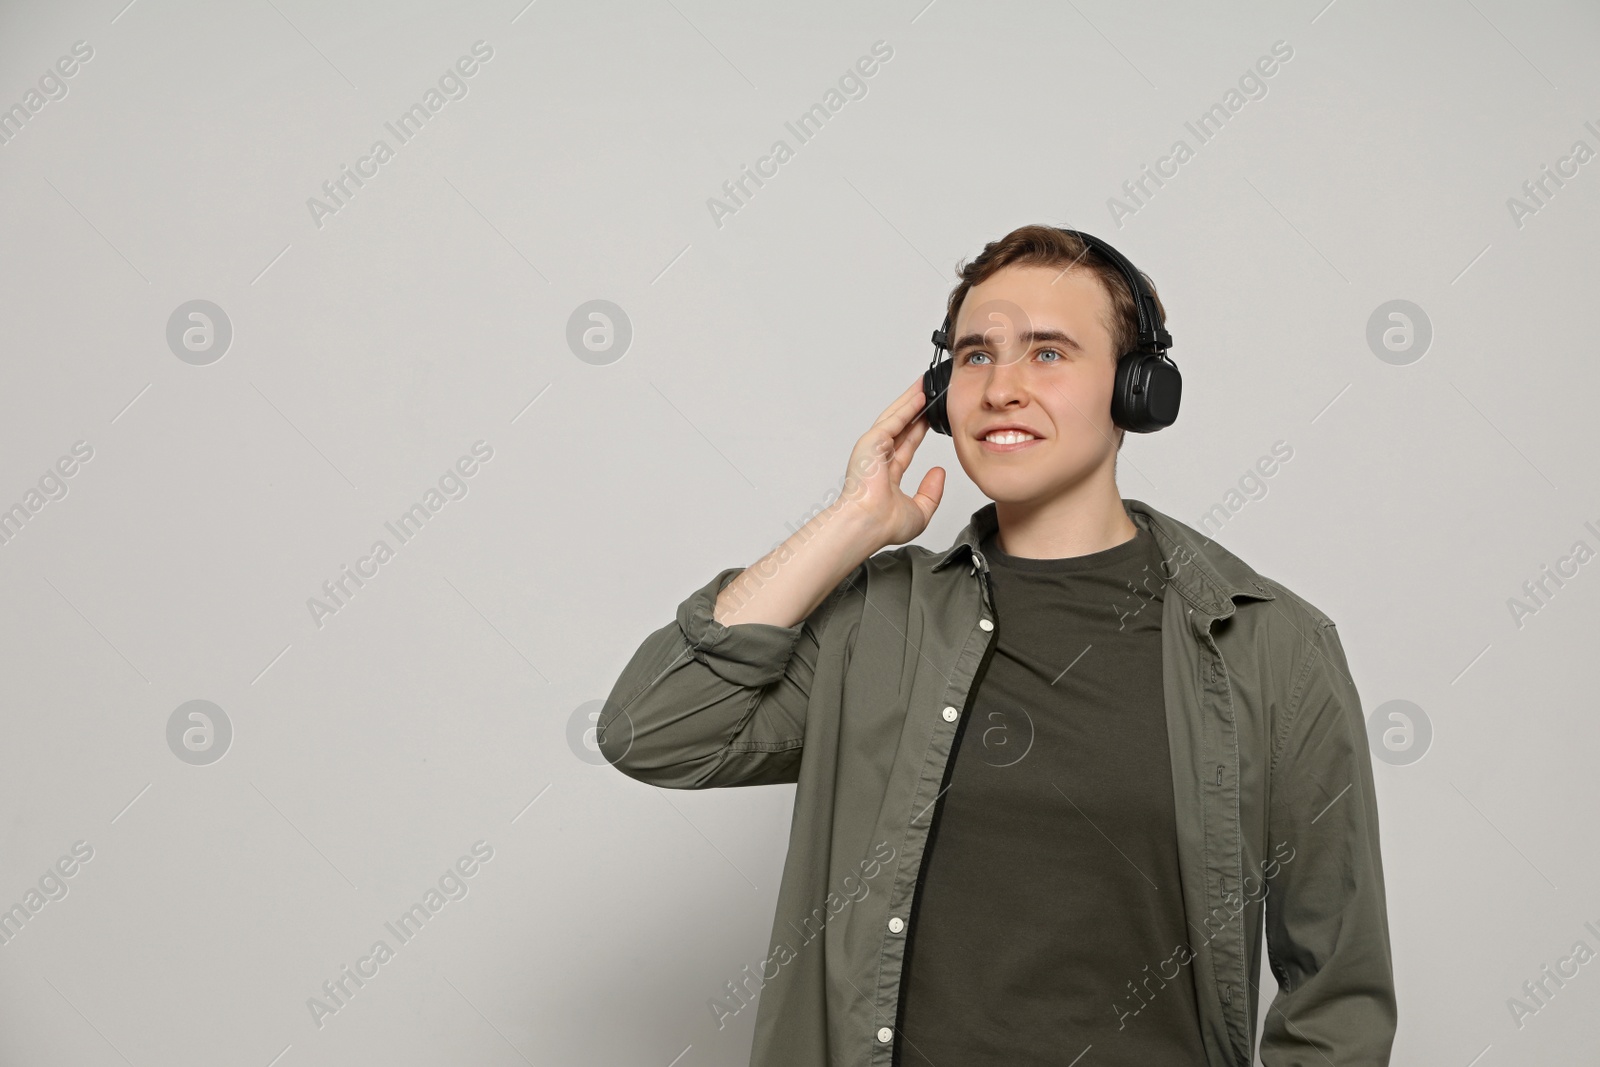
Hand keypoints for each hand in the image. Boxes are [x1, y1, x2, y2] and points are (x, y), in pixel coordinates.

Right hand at [838, 377, 945, 547]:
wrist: (868, 525)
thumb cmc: (884, 524)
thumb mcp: (919, 510)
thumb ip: (931, 492)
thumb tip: (939, 472)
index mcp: (886, 474)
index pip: (906, 445)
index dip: (918, 429)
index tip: (930, 418)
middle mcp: (878, 458)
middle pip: (900, 426)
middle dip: (914, 408)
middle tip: (928, 392)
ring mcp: (873, 449)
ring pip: (895, 417)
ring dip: (910, 400)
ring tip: (925, 384)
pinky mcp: (872, 442)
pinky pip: (894, 420)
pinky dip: (907, 406)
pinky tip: (920, 395)